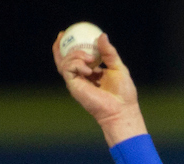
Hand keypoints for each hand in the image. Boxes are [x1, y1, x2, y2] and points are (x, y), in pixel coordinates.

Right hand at [52, 30, 146, 146]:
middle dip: (60, 46)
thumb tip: (101, 35)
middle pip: (65, 60)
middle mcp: (82, 78)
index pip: (78, 58)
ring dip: (75, 55)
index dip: (73, 46)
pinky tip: (88, 69)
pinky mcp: (74, 87)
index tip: (72, 33)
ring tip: (90, 58)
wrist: (121, 110)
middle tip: (62, 34)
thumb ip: (109, 52)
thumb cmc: (123, 94)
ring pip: (65, 62)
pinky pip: (68, 69)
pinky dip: (76, 64)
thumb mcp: (117, 67)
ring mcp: (77, 83)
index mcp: (92, 73)